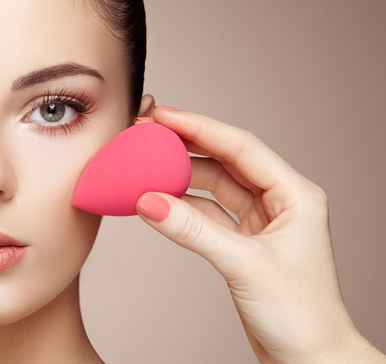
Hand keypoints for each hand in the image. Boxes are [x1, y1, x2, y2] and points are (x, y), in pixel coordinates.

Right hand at [134, 107, 384, 363]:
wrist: (310, 360)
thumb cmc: (300, 315)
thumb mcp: (244, 264)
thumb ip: (193, 230)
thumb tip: (148, 201)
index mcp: (295, 195)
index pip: (241, 148)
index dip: (199, 127)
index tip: (164, 115)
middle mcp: (280, 202)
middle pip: (225, 161)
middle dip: (186, 146)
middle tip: (148, 134)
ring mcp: (261, 222)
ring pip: (214, 186)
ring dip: (180, 177)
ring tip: (146, 165)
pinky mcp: (244, 243)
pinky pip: (207, 213)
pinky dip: (182, 206)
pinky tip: (158, 201)